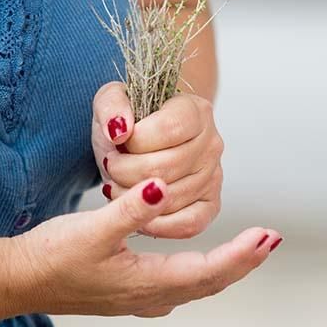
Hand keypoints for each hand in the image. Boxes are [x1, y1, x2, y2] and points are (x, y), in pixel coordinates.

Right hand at [8, 179, 280, 316]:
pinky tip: (193, 264)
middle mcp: (148, 297)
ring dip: (222, 268)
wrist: (14, 281)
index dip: (241, 255)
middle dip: (241, 261)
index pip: (208, 270)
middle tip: (268, 240)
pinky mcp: (123, 294)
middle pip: (209, 283)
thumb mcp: (91, 228)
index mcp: (146, 282)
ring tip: (245, 250)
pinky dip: (196, 273)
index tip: (268, 237)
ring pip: (193, 286)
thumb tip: (163, 187)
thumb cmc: (50, 255)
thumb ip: (131, 208)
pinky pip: (175, 286)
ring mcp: (135, 300)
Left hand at [91, 82, 223, 238]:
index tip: (118, 141)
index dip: (135, 141)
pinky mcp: (210, 206)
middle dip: (126, 171)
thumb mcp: (112, 101)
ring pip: (172, 198)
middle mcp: (212, 143)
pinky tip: (137, 215)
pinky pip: (189, 225)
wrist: (140, 144)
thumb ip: (111, 106)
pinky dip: (158, 225)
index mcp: (196, 111)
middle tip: (112, 167)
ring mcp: (214, 176)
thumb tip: (120, 129)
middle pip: (167, 166)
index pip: (169, 129)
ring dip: (133, 198)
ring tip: (119, 185)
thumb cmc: (131, 123)